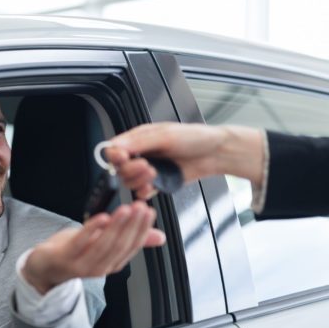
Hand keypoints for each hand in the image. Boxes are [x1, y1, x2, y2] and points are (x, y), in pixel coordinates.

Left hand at [21, 202, 165, 293]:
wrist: (45, 266)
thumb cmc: (76, 252)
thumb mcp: (105, 242)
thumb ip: (130, 238)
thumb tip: (160, 236)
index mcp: (113, 263)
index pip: (132, 246)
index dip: (142, 229)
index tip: (149, 211)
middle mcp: (100, 267)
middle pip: (120, 245)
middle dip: (132, 225)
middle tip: (140, 206)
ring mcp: (82, 265)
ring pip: (104, 245)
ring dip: (117, 226)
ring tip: (126, 209)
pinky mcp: (65, 258)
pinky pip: (80, 243)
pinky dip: (92, 230)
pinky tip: (102, 217)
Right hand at [106, 123, 264, 198]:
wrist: (214, 153)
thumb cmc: (194, 138)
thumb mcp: (166, 135)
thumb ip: (140, 142)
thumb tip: (116, 146)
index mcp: (138, 138)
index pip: (114, 149)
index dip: (115, 156)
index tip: (123, 158)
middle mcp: (141, 154)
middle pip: (120, 169)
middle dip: (131, 170)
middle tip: (147, 166)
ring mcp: (148, 170)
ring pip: (129, 182)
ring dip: (139, 181)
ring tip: (154, 174)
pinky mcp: (157, 183)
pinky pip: (142, 192)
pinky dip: (145, 192)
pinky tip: (154, 187)